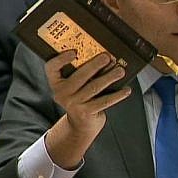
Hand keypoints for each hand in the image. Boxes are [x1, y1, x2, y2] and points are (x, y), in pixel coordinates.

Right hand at [44, 51, 130, 168]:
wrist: (80, 125)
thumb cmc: (80, 99)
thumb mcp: (75, 85)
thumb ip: (82, 72)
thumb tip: (105, 57)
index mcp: (56, 82)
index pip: (51, 67)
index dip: (61, 59)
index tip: (74, 52)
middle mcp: (62, 93)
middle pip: (79, 76)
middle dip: (95, 65)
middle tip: (107, 57)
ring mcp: (73, 104)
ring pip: (94, 87)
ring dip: (109, 78)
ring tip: (120, 71)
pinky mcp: (86, 112)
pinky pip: (104, 101)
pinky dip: (117, 95)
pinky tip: (125, 90)